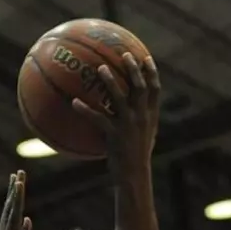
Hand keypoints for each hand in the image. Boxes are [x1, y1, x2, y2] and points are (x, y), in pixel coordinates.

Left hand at [72, 53, 160, 176]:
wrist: (134, 175)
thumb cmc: (135, 157)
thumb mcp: (142, 137)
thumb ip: (138, 122)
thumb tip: (129, 113)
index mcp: (151, 116)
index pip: (155, 89)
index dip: (151, 72)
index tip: (145, 57)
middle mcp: (142, 117)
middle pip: (140, 87)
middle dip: (133, 69)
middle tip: (124, 54)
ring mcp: (129, 125)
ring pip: (120, 97)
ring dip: (110, 81)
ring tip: (100, 68)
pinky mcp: (115, 135)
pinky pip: (98, 118)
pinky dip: (86, 109)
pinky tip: (74, 102)